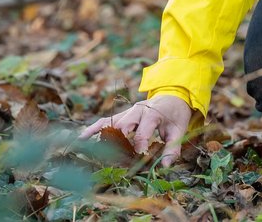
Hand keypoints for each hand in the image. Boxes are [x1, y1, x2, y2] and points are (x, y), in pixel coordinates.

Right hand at [79, 94, 193, 165]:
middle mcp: (136, 111)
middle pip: (123, 128)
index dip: (139, 149)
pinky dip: (94, 128)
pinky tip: (83, 137)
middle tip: (119, 163)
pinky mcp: (122, 115)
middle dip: (120, 146)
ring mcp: (127, 112)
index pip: (141, 133)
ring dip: (105, 140)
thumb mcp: (179, 131)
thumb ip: (172, 148)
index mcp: (151, 114)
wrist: (171, 96)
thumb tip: (164, 166)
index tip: (139, 162)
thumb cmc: (175, 114)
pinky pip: (105, 120)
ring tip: (94, 154)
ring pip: (112, 124)